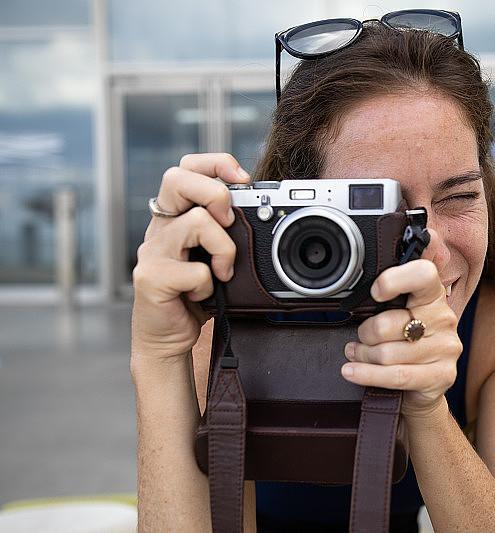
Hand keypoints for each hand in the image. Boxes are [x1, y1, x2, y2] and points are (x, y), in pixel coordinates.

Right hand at [131, 153, 249, 363]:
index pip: (186, 168)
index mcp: (175, 218)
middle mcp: (159, 228)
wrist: (167, 340)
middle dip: (214, 193)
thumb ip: (228, 235)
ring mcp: (151, 251)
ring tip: (222, 272)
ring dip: (224, 249)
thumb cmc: (193, 298)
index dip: (214, 163)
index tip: (242, 178)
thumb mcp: (216, 259)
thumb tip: (259, 214)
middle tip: (229, 221)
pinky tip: (202, 296)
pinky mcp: (151, 278)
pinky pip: (196, 271)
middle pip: (177, 178)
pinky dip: (209, 286)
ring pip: (197, 222)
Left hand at [342, 259, 461, 417]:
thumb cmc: (407, 343)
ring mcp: (446, 348)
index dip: (395, 280)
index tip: (376, 291)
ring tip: (357, 354)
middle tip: (360, 337)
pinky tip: (353, 371)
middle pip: (390, 323)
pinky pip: (396, 375)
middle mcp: (444, 318)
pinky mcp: (443, 375)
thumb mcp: (401, 312)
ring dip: (363, 356)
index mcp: (433, 295)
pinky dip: (367, 374)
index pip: (423, 274)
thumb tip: (380, 259)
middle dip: (365, 333)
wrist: (425, 385)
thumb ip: (392, 290)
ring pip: (388, 352)